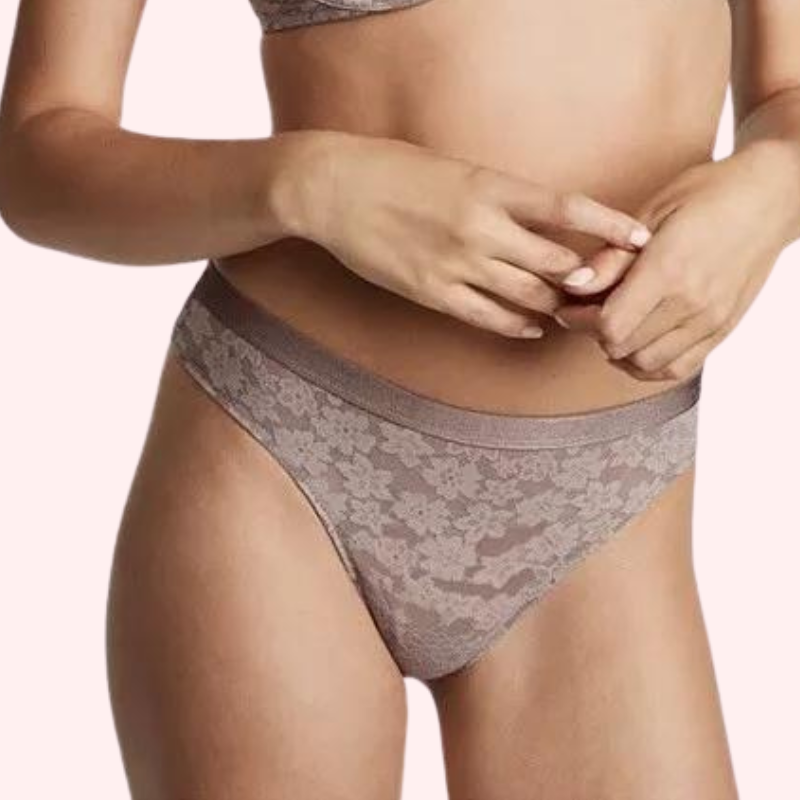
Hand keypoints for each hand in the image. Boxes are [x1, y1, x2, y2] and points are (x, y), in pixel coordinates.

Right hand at [278, 131, 650, 338]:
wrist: (333, 190)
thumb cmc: (393, 170)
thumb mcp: (455, 169)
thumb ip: (499, 195)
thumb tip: (541, 219)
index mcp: (490, 186)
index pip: (567, 208)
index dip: (609, 225)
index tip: (641, 238)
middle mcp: (480, 227)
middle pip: (556, 263)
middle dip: (588, 279)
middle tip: (609, 289)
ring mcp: (456, 264)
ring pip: (528, 295)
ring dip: (557, 305)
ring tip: (573, 310)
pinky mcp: (432, 292)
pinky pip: (488, 317)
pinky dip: (519, 324)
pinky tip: (533, 326)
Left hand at [552, 142, 798, 379]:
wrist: (771, 198)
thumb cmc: (709, 194)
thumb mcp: (652, 212)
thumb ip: (611, 257)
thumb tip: (574, 286)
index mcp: (670, 269)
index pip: (609, 325)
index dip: (579, 320)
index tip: (569, 306)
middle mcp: (692, 302)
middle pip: (622, 347)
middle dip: (593, 333)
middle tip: (585, 313)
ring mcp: (710, 320)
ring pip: (646, 365)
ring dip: (619, 352)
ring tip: (612, 326)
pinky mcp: (722, 330)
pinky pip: (677, 369)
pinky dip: (649, 366)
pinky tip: (637, 344)